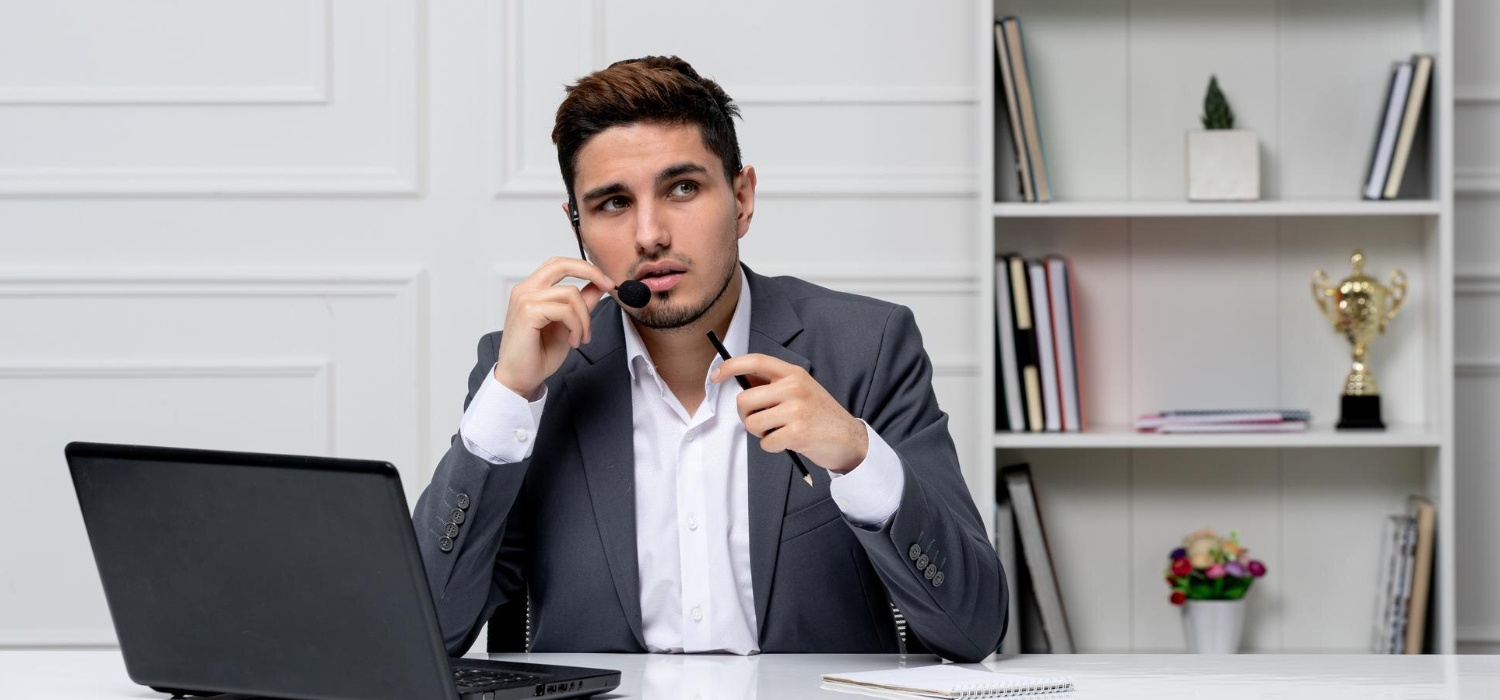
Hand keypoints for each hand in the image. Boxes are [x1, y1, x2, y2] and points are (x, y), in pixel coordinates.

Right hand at [494, 257, 613, 398]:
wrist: (520, 378)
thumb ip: (581, 303)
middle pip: (562, 264)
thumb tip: (599, 285)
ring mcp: (524, 299)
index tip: (607, 282)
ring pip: (570, 294)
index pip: (559, 264)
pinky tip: (573, 341)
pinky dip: (576, 326)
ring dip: (584, 319)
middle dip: (591, 272)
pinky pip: (565, 310)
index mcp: (532, 290)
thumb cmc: (538, 355)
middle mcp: (525, 289)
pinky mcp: (527, 312)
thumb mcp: (568, 324)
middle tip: (609, 286)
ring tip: (581, 338)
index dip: (586, 268)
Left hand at [711, 354, 867, 472]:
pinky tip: (789, 442)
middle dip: (745, 415)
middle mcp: (794, 387)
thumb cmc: (820, 415)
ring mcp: (796, 409)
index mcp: (793, 373)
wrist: (850, 439)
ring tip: (779, 431)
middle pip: (744, 400)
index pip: (756, 361)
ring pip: (751, 423)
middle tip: (761, 422)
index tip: (715, 375)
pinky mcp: (797, 433)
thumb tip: (740, 382)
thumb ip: (774, 385)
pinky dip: (772, 446)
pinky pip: (765, 442)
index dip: (731, 366)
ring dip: (760, 433)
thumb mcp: (801, 390)